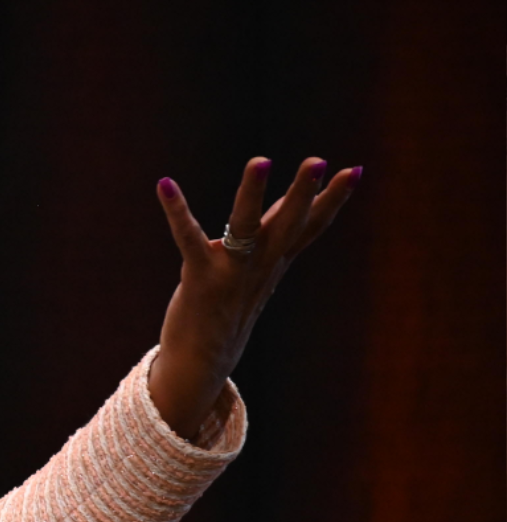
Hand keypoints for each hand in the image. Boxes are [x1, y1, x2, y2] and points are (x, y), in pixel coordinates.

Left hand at [149, 157, 359, 441]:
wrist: (202, 361)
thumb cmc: (227, 308)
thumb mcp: (256, 273)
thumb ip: (272, 242)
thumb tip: (291, 213)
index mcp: (274, 261)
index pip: (310, 226)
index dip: (332, 199)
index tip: (356, 170)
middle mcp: (260, 265)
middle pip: (288, 223)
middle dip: (305, 191)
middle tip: (319, 160)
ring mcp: (232, 271)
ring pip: (247, 226)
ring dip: (252, 193)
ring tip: (260, 161)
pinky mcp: (200, 277)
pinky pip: (188, 239)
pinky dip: (177, 210)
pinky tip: (165, 183)